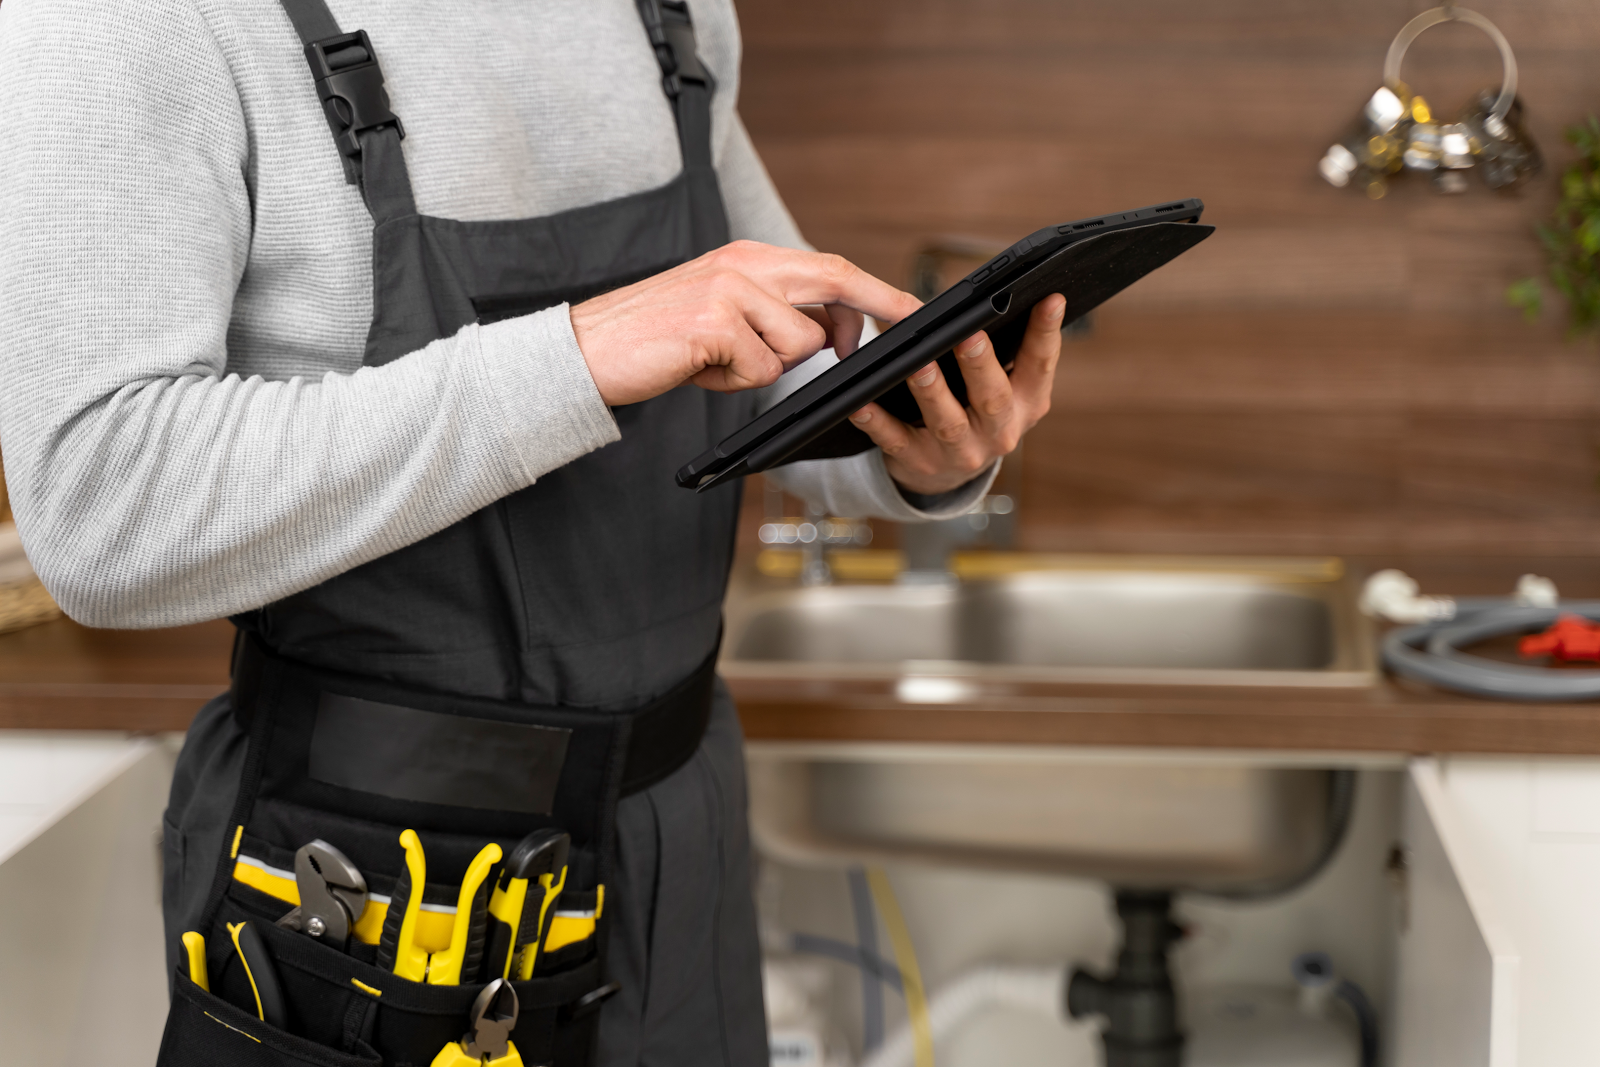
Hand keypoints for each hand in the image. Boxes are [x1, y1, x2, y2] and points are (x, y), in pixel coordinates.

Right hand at [569, 240, 921, 406]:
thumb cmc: (655, 342)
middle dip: (878, 308)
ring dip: (767, 369)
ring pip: (799, 344)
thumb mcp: (720, 316)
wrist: (587, 351)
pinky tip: (701, 370)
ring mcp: (730, 288)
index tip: (911, 310)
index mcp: (746, 258)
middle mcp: (743, 263)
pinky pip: (762, 370)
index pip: (828, 267)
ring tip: (719, 364)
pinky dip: (736, 384)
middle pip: (834, 281)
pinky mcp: (715, 321)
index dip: (875, 289)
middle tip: (910, 328)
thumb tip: (828, 333)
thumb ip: (772, 315)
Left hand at [846, 294, 1065, 495]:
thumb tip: (996, 298)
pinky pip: (896, 441)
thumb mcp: (1005, 387)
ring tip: (918, 363)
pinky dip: (878, 422)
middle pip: (992, 397)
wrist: (951, 473)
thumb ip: (1007, 352)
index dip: (1046, 332)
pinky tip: (862, 402)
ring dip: (932, 391)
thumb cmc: (977, 411)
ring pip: (946, 421)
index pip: (1040, 364)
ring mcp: (961, 453)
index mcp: (1026, 404)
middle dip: (980, 365)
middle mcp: (1000, 431)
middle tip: (970, 335)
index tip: (1049, 299)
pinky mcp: (921, 463)